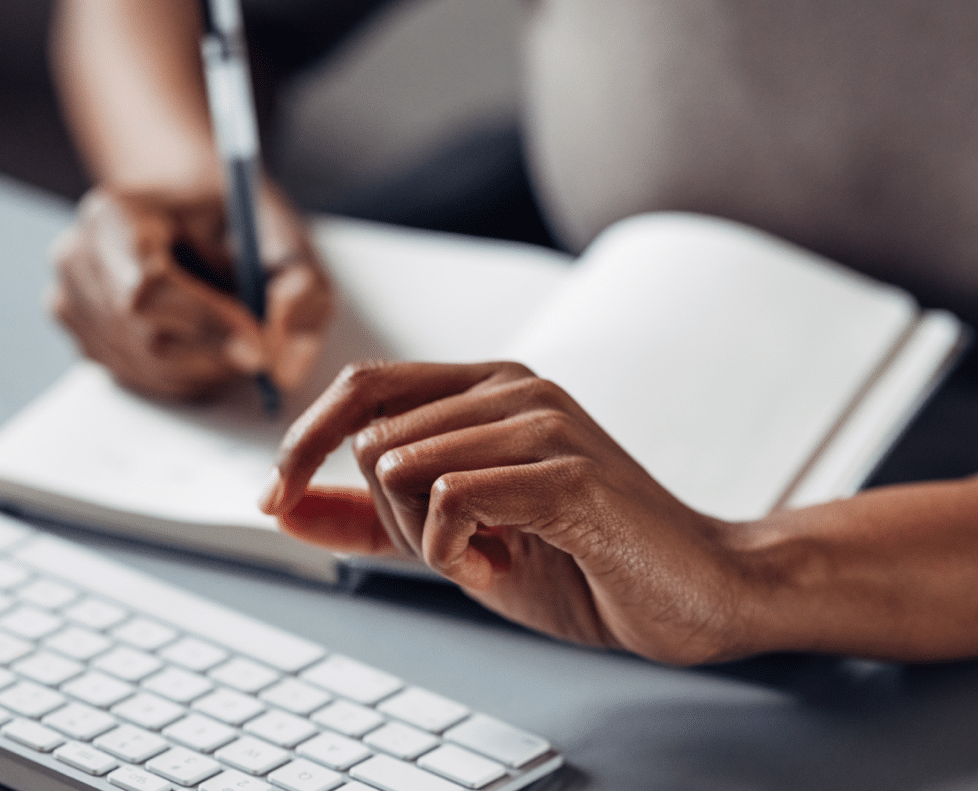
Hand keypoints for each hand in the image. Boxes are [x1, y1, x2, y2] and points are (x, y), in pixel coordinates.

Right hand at [51, 184, 332, 400]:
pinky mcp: (83, 340)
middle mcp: (78, 258)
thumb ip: (299, 291)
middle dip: (217, 355)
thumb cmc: (236, 220)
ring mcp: (71, 303)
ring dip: (210, 370)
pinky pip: (142, 382)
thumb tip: (278, 364)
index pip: (148, 287)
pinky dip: (190, 377)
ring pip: (148, 369)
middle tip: (266, 351)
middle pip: (146, 338)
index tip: (259, 349)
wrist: (191, 213)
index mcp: (117, 214)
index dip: (205, 325)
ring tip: (241, 335)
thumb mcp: (286, 239)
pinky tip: (210, 344)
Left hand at [261, 360, 756, 664]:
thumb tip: (283, 504)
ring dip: (427, 541)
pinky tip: (507, 562)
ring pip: (401, 469)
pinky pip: (449, 500)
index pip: (364, 386)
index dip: (303, 443)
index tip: (279, 498)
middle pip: (373, 439)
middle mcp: (515, 386)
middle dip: (390, 519)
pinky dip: (455, 554)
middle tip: (462, 552)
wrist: (698, 591)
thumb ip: (375, 517)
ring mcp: (542, 422)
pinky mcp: (564, 472)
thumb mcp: (460, 540)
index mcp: (492, 387)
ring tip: (494, 556)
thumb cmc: (588, 561)